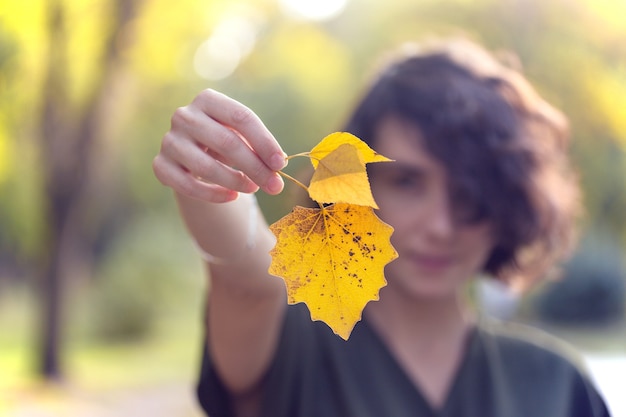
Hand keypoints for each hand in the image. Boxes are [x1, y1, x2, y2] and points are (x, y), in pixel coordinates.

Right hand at [153, 89, 286, 202]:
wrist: (192, 156)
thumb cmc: (225, 142)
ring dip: (235, 181)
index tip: (281, 164)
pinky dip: (213, 195)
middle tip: (274, 186)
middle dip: (255, 167)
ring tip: (253, 188)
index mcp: (208, 100)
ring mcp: (169, 140)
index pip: (241, 117)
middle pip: (227, 142)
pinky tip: (232, 197)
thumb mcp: (242, 137)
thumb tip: (277, 169)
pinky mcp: (160, 165)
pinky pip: (188, 185)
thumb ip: (260, 150)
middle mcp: (184, 116)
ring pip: (206, 167)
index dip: (264, 142)